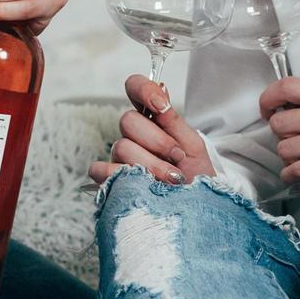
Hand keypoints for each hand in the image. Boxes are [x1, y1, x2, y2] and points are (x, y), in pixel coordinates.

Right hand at [88, 75, 216, 185]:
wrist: (199, 210)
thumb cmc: (198, 178)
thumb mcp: (193, 147)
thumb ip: (174, 121)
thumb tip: (160, 88)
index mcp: (153, 121)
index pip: (136, 89)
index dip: (143, 89)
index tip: (161, 105)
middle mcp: (133, 137)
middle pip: (128, 121)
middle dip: (158, 141)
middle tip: (178, 158)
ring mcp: (120, 159)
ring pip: (121, 147)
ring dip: (152, 165)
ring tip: (173, 180)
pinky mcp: (111, 182)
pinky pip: (100, 170)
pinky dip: (119, 176)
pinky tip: (142, 186)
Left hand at [260, 77, 299, 191]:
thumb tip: (278, 106)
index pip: (287, 86)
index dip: (268, 98)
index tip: (267, 110)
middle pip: (280, 122)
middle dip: (280, 134)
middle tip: (292, 138)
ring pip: (284, 148)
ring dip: (287, 157)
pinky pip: (295, 170)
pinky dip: (290, 175)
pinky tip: (297, 172)